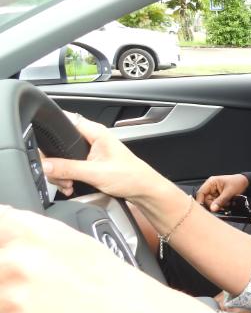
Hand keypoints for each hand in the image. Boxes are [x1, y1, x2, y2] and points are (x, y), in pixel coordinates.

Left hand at [0, 205, 214, 312]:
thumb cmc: (115, 284)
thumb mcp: (77, 242)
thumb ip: (33, 233)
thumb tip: (5, 224)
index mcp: (35, 234)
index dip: (1, 242)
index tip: (8, 254)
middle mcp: (20, 261)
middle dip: (5, 286)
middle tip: (34, 293)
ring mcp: (15, 298)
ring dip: (7, 312)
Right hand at [41, 113, 172, 202]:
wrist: (143, 190)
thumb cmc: (131, 176)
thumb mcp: (96, 173)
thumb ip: (69, 168)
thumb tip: (45, 165)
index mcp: (96, 132)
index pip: (66, 121)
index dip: (52, 134)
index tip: (47, 153)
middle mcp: (92, 139)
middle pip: (60, 144)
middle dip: (55, 163)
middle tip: (61, 176)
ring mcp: (90, 152)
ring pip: (63, 158)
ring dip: (61, 173)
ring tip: (68, 184)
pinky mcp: (90, 164)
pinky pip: (69, 168)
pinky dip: (67, 178)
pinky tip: (70, 186)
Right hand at [195, 174, 248, 211]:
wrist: (246, 183)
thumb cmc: (238, 183)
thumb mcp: (229, 192)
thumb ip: (220, 201)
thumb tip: (212, 209)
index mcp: (211, 182)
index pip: (201, 193)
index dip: (200, 202)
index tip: (203, 210)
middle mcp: (211, 187)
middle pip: (205, 200)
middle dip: (213, 205)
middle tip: (221, 208)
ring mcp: (214, 192)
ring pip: (211, 203)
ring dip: (218, 206)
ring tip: (227, 204)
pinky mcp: (218, 196)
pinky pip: (216, 204)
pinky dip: (221, 206)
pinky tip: (228, 204)